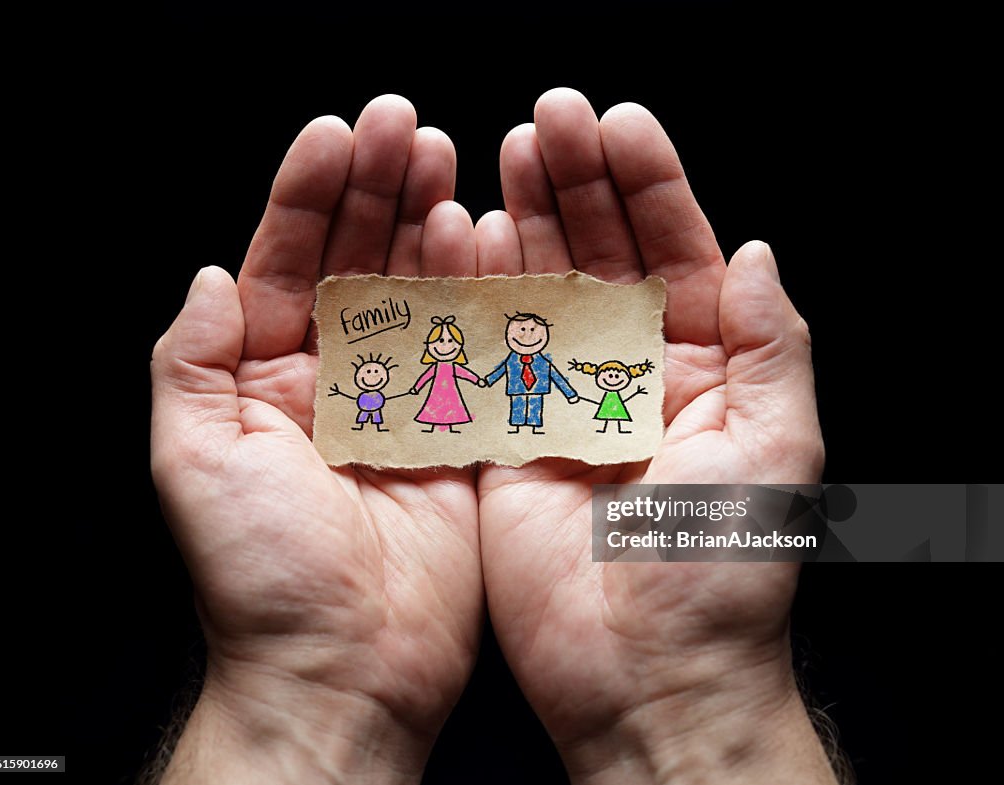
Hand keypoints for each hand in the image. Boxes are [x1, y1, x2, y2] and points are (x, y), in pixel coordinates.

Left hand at [151, 97, 482, 784]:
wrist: (347, 669)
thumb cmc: (262, 579)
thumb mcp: (195, 460)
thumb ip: (192, 362)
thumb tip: (209, 276)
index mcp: (268, 381)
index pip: (285, 263)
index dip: (308, 195)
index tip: (337, 135)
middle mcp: (338, 382)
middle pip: (356, 262)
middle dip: (376, 189)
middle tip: (403, 126)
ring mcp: (405, 402)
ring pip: (418, 292)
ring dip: (428, 222)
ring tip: (443, 161)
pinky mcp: (461, 433)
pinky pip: (472, 348)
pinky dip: (478, 290)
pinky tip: (481, 237)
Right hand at [475, 90, 833, 782]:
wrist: (643, 674)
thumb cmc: (720, 574)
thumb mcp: (776, 447)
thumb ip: (772, 344)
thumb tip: (758, 252)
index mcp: (704, 369)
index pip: (678, 252)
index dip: (650, 185)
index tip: (620, 123)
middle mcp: (631, 374)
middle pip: (604, 255)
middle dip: (579, 181)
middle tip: (550, 116)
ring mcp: (564, 401)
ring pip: (542, 288)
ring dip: (527, 218)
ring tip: (508, 149)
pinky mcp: (506, 436)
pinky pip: (488, 349)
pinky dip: (477, 290)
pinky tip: (469, 232)